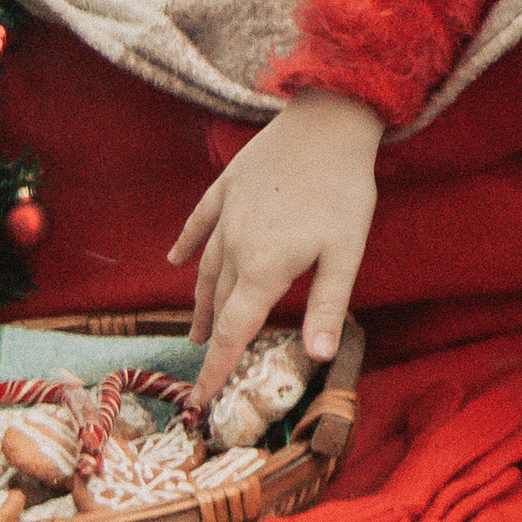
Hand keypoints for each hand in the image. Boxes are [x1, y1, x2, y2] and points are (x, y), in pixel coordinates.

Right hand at [169, 88, 382, 403]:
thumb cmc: (344, 188)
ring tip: (194, 331)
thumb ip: (327, 306)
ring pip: (206, 268)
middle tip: (205, 369)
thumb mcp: (346, 252)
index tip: (200, 401)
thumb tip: (320, 357)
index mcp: (263, 268)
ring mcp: (227, 214)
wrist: (329, 120)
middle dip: (212, 340)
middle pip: (219, 304)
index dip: (217, 369)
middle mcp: (235, 246)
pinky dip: (187, 243)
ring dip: (199, 302)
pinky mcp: (228, 186)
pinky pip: (199, 222)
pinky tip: (175, 258)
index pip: (233, 332)